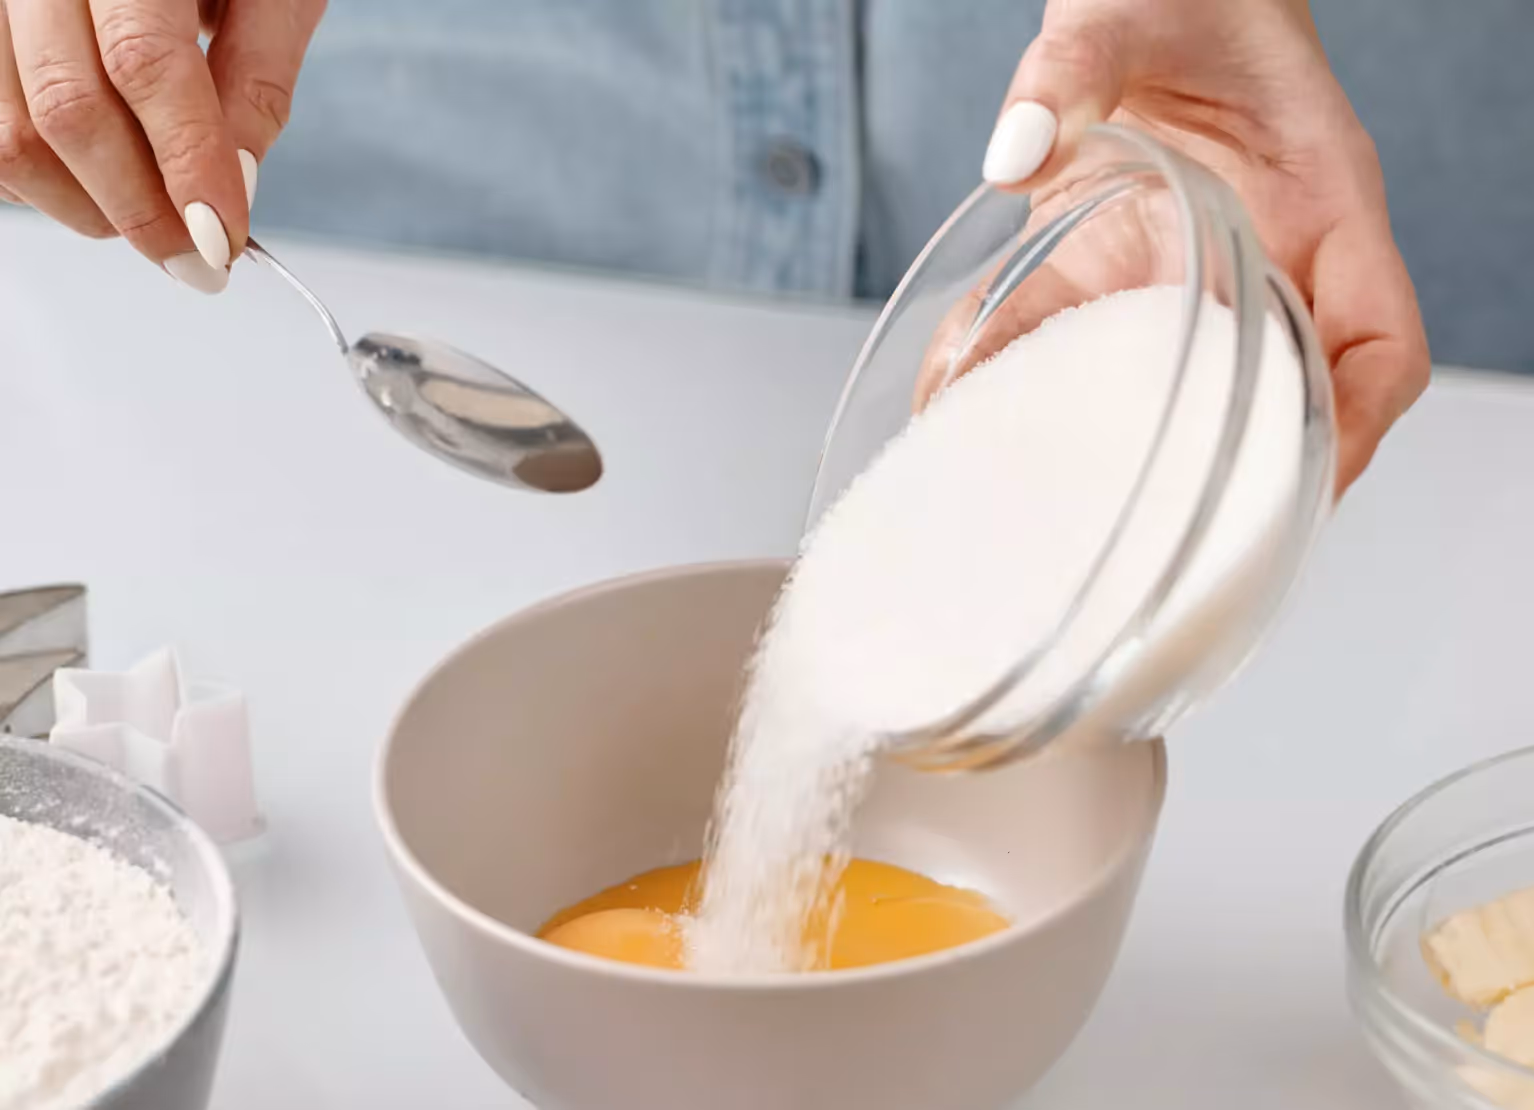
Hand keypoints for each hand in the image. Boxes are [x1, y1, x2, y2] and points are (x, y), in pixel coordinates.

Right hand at [0, 0, 323, 292]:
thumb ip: (257, 78)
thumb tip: (237, 184)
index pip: (143, 65)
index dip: (186, 166)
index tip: (221, 240)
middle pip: (66, 109)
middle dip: (139, 210)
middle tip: (198, 262)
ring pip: (8, 134)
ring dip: (88, 207)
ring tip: (155, 222)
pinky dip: (44, 185)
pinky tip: (100, 186)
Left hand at [975, 0, 1428, 493]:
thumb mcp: (1122, 19)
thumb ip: (1070, 74)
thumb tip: (1013, 152)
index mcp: (1319, 202)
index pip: (1381, 341)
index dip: (1357, 424)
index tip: (1309, 484)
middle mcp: (1271, 259)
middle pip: (1295, 399)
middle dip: (1252, 479)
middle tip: (1183, 550)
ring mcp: (1200, 276)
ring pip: (1200, 393)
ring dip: (1147, 455)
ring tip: (1076, 518)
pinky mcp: (1127, 274)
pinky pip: (1100, 350)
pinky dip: (1051, 391)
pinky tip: (984, 421)